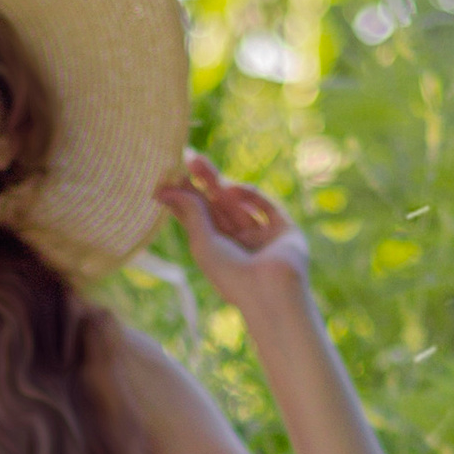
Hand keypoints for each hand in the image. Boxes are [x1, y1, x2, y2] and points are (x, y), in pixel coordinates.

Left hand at [155, 150, 312, 313]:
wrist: (269, 294)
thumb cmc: (231, 277)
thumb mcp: (203, 243)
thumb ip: (191, 213)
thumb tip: (168, 189)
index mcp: (219, 253)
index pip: (201, 219)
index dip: (187, 197)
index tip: (170, 177)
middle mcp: (241, 245)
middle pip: (219, 208)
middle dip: (203, 184)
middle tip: (188, 159)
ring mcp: (263, 238)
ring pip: (240, 205)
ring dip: (221, 183)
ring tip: (199, 163)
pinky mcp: (285, 231)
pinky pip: (267, 207)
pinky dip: (251, 195)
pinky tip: (231, 188)